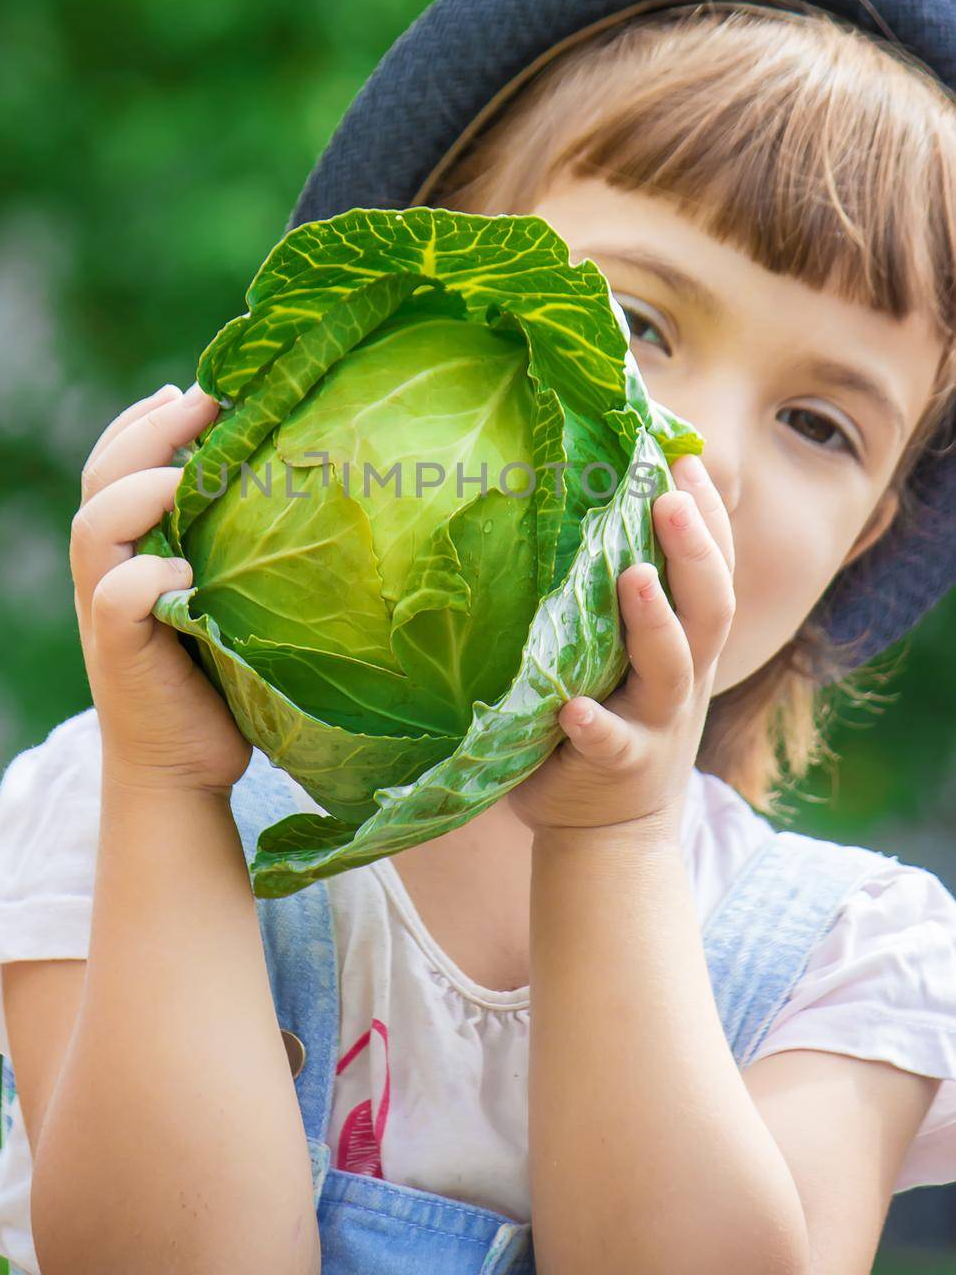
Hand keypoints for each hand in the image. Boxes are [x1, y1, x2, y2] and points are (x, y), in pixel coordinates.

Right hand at [70, 380, 252, 795]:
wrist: (187, 771)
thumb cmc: (222, 677)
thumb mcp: (231, 594)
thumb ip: (239, 543)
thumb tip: (308, 475)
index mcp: (129, 547)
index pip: (114, 461)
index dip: (145, 418)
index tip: (194, 387)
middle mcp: (106, 571)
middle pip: (100, 476)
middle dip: (147, 429)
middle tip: (201, 400)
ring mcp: (104, 612)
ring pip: (93, 528)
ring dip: (139, 490)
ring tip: (187, 476)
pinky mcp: (117, 654)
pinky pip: (116, 598)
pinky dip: (145, 574)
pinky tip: (184, 570)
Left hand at [507, 454, 735, 840]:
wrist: (611, 831)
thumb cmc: (612, 714)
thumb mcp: (627, 653)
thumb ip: (619, 592)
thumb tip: (583, 500)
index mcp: (688, 640)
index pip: (713, 567)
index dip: (707, 515)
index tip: (684, 457)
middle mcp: (684, 676)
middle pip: (710, 607)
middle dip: (695, 550)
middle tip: (669, 496)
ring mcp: (656, 723)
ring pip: (672, 668)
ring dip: (656, 622)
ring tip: (632, 576)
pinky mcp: (618, 766)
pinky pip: (611, 744)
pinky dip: (596, 725)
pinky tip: (574, 708)